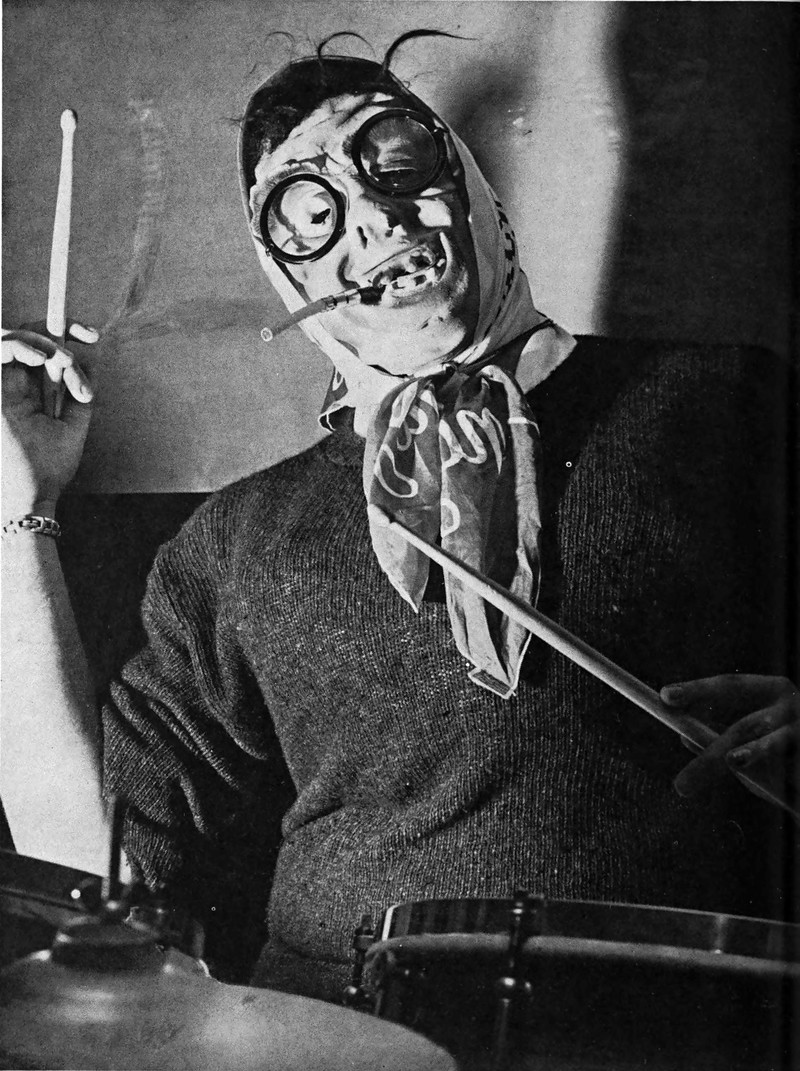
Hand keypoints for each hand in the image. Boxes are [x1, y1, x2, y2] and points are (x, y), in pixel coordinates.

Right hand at [2, 321, 96, 515]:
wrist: (32, 494)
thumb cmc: (49, 467)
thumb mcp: (74, 424)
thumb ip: (79, 393)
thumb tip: (90, 359)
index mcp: (35, 390)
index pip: (47, 349)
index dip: (67, 333)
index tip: (92, 335)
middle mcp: (16, 383)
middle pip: (30, 335)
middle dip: (60, 327)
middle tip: (89, 337)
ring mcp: (2, 385)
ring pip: (15, 337)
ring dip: (46, 342)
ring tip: (66, 363)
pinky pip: (1, 349)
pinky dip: (23, 346)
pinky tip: (46, 359)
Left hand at [662, 674, 798, 798]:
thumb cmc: (794, 749)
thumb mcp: (763, 734)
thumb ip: (728, 737)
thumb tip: (685, 735)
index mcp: (776, 691)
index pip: (733, 686)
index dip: (699, 689)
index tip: (666, 696)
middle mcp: (794, 706)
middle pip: (745, 727)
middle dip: (711, 756)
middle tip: (681, 786)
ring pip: (776, 745)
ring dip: (755, 753)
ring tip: (736, 760)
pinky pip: (793, 775)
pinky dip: (789, 791)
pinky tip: (790, 797)